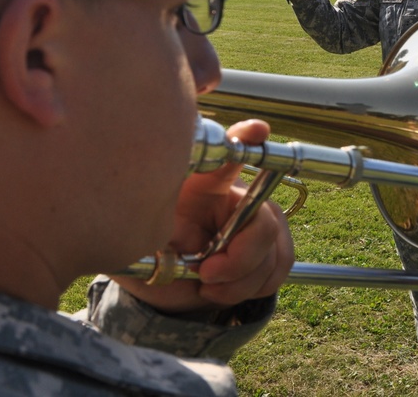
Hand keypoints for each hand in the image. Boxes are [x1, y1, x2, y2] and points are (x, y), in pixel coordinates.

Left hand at [115, 119, 294, 313]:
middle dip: (240, 258)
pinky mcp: (271, 244)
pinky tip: (224, 288)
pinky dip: (253, 286)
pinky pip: (281, 264)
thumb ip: (146, 236)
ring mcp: (258, 219)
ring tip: (207, 286)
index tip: (257, 130)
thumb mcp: (136, 243)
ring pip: (273, 250)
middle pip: (264, 219)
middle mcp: (235, 196)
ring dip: (240, 281)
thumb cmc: (147, 250)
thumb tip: (158, 241)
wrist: (164, 278)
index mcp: (202, 184)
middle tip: (206, 274)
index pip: (228, 152)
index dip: (245, 139)